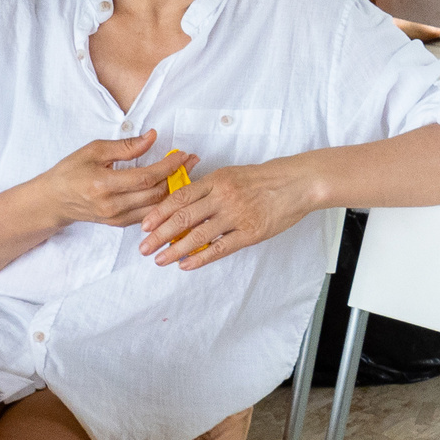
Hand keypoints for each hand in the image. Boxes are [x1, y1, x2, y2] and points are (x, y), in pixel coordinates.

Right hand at [39, 132, 193, 229]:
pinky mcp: (119, 224)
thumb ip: (126, 146)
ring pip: (155, 208)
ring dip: (174, 191)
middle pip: (155, 194)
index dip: (167, 166)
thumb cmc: (71, 171)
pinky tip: (172, 189)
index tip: (183, 154)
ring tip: (187, 173)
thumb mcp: (94, 150)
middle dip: (177, 177)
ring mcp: (116, 218)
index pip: (145, 178)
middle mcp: (112, 205)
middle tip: (192, 161)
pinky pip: (148, 215)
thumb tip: (152, 137)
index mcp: (104, 185)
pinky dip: (163, 203)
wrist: (54, 200)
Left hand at [134, 158, 317, 270]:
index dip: (160, 212)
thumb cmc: (263, 179)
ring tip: (160, 260)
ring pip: (198, 235)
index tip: (144, 225)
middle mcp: (223, 196)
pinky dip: (200, 258)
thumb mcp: (231, 174)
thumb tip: (182, 204)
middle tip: (144, 247)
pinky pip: (220, 248)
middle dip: (160, 234)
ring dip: (175, 250)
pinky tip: (186, 265)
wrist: (295, 184)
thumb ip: (208, 188)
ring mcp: (237, 215)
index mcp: (216, 180)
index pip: (180, 197)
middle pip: (184, 217)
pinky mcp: (250, 233)